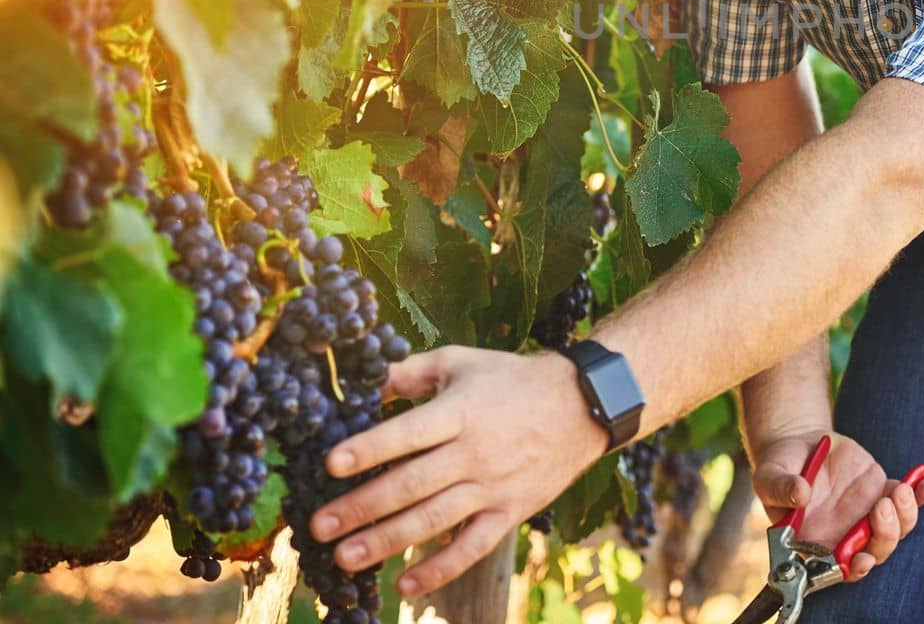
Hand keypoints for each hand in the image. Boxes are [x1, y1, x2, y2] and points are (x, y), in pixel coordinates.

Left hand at [307, 346, 607, 597]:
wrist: (582, 405)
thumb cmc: (512, 379)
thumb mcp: (462, 362)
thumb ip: (412, 372)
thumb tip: (364, 380)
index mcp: (461, 411)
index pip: (408, 433)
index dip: (369, 449)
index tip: (331, 464)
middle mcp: (475, 451)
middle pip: (411, 484)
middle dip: (361, 507)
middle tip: (318, 525)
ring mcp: (493, 486)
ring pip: (433, 520)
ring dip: (386, 542)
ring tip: (344, 558)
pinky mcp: (510, 512)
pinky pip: (472, 547)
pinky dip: (439, 569)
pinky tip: (405, 586)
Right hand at [752, 429, 923, 580]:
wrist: (800, 444)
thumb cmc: (780, 468)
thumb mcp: (769, 474)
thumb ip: (780, 487)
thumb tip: (799, 493)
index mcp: (816, 541)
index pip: (838, 567)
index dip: (854, 568)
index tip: (864, 558)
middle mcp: (845, 535)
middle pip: (874, 550)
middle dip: (885, 535)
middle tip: (882, 506)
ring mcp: (866, 514)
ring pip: (895, 530)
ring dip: (904, 516)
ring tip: (901, 491)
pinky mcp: (880, 491)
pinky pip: (904, 498)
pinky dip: (920, 494)